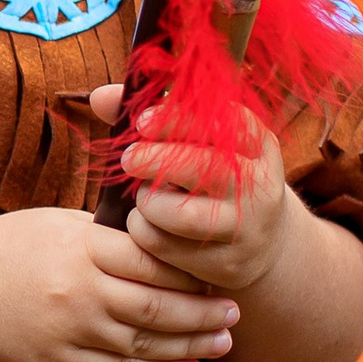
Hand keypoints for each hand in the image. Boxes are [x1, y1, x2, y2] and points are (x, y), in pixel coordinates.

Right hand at [0, 200, 240, 361]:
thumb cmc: (8, 248)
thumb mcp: (57, 222)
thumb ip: (107, 233)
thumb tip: (165, 234)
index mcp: (80, 247)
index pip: (153, 259)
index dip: (192, 269)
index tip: (216, 271)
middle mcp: (78, 292)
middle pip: (158, 307)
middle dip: (204, 312)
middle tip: (234, 311)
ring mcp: (70, 332)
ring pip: (146, 345)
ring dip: (192, 346)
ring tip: (223, 341)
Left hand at [91, 81, 293, 302]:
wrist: (262, 243)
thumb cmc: (216, 182)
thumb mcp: (203, 146)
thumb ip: (155, 118)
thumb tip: (100, 97)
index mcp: (258, 146)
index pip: (226, 123)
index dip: (179, 119)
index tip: (143, 121)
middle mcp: (260, 186)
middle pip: (207, 169)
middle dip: (157, 161)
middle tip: (129, 159)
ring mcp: (245, 229)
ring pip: (182, 215)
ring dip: (148, 202)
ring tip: (143, 196)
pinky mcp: (225, 264)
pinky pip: (167, 247)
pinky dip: (144, 231)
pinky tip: (145, 222)